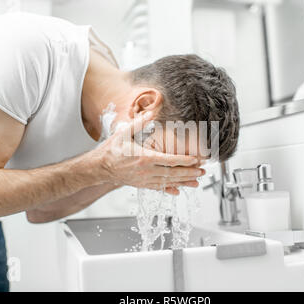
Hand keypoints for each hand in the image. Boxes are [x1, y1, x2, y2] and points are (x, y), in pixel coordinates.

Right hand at [90, 112, 204, 194]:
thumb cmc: (112, 149)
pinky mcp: (142, 185)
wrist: (100, 167)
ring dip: (184, 182)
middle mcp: (146, 171)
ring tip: (197, 182)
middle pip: (173, 173)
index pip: (170, 160)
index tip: (196, 160)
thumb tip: (152, 113)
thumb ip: (140, 123)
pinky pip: (159, 188)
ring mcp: (144, 180)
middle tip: (203, 172)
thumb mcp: (124, 133)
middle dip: (190, 172)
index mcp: (144, 157)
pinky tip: (178, 191)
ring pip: (168, 182)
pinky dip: (170, 189)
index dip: (185, 160)